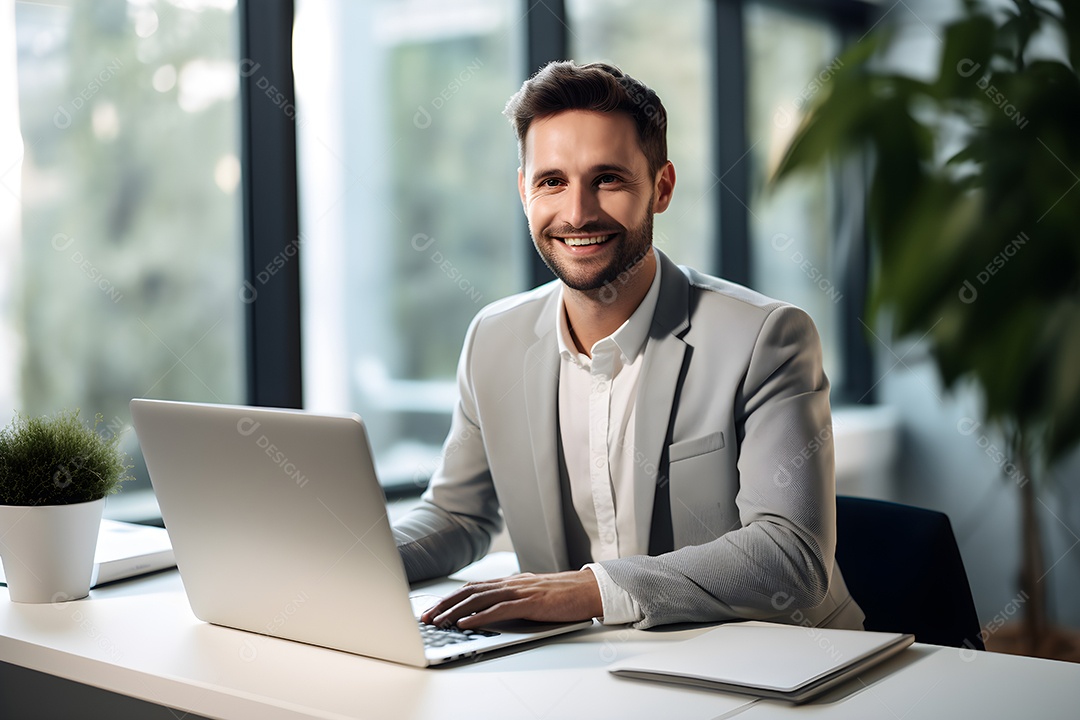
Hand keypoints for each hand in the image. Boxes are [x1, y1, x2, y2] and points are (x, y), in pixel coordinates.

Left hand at [420, 569, 602, 629]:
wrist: (591, 589)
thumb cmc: (566, 594)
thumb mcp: (534, 593)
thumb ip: (514, 598)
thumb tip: (494, 610)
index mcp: (512, 581)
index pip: (473, 587)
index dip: (451, 597)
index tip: (434, 609)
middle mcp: (512, 582)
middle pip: (469, 591)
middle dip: (445, 605)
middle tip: (426, 618)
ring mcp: (520, 591)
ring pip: (479, 599)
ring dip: (455, 611)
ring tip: (439, 622)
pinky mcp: (530, 602)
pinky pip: (500, 609)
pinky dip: (480, 616)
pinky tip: (466, 623)